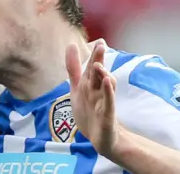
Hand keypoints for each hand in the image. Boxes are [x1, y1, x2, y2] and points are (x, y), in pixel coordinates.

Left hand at [66, 41, 119, 155]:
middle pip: (98, 72)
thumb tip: (71, 45)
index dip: (93, 54)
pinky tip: (107, 82)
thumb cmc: (89, 111)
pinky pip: (108, 102)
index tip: (99, 41)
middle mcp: (97, 90)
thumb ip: (74, 69)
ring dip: (102, 75)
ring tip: (97, 65)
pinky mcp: (107, 114)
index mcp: (89, 84)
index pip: (91, 67)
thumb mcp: (77, 88)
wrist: (100, 137)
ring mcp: (103, 101)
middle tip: (101, 46)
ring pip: (105, 85)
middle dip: (99, 60)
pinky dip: (108, 92)